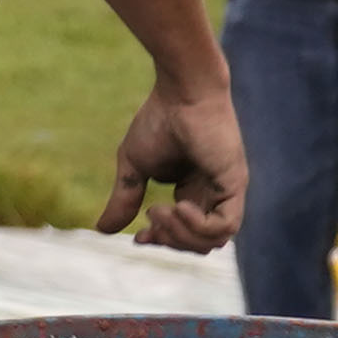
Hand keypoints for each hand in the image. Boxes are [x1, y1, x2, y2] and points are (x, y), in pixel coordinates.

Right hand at [108, 77, 247, 252]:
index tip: (139, 237)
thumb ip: (124, 198)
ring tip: (158, 210)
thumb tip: (103, 230)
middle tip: (150, 215)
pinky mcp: (234, 184)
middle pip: (200, 244)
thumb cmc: (159, 120)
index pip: (185, 234)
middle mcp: (213, 194)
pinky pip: (225, 226)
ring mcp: (227, 191)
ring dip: (181, 236)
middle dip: (171, 240)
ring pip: (214, 241)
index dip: (162, 240)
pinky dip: (198, 227)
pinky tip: (178, 207)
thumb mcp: (134, 166)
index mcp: (193, 190)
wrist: (181, 93)